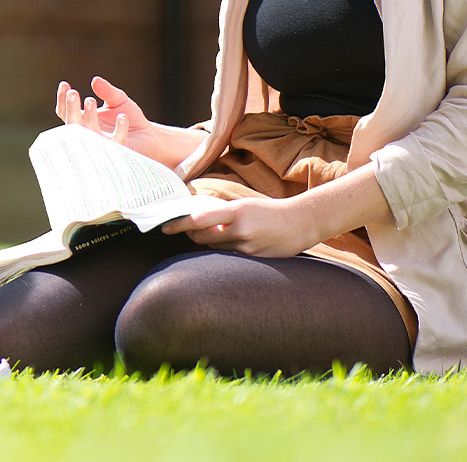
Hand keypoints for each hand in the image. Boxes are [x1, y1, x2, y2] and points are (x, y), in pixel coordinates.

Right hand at [55, 77, 171, 162]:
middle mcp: (89, 134)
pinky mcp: (118, 150)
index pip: (66, 113)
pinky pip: (116, 141)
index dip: (63, 100)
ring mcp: (102, 144)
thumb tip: (95, 80)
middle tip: (73, 93)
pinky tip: (123, 117)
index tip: (65, 84)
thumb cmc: (130, 117)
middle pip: (72, 124)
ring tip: (90, 99)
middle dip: (71, 109)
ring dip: (88, 117)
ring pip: (89, 134)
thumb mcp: (118, 99)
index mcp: (84, 121)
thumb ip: (107, 91)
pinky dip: (119, 129)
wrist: (149, 135)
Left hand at [160, 196, 319, 257]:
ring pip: (215, 249)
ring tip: (221, 235)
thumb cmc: (270, 211)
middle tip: (187, 231)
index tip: (165, 227)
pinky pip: (230, 257)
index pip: (199, 219)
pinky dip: (227, 251)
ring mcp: (247, 247)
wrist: (301, 222)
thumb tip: (198, 221)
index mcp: (236, 212)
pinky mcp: (254, 260)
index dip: (179, 225)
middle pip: (202, 238)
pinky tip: (237, 244)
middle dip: (192, 236)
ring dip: (211, 243)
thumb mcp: (245, 206)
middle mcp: (239, 230)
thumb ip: (223, 215)